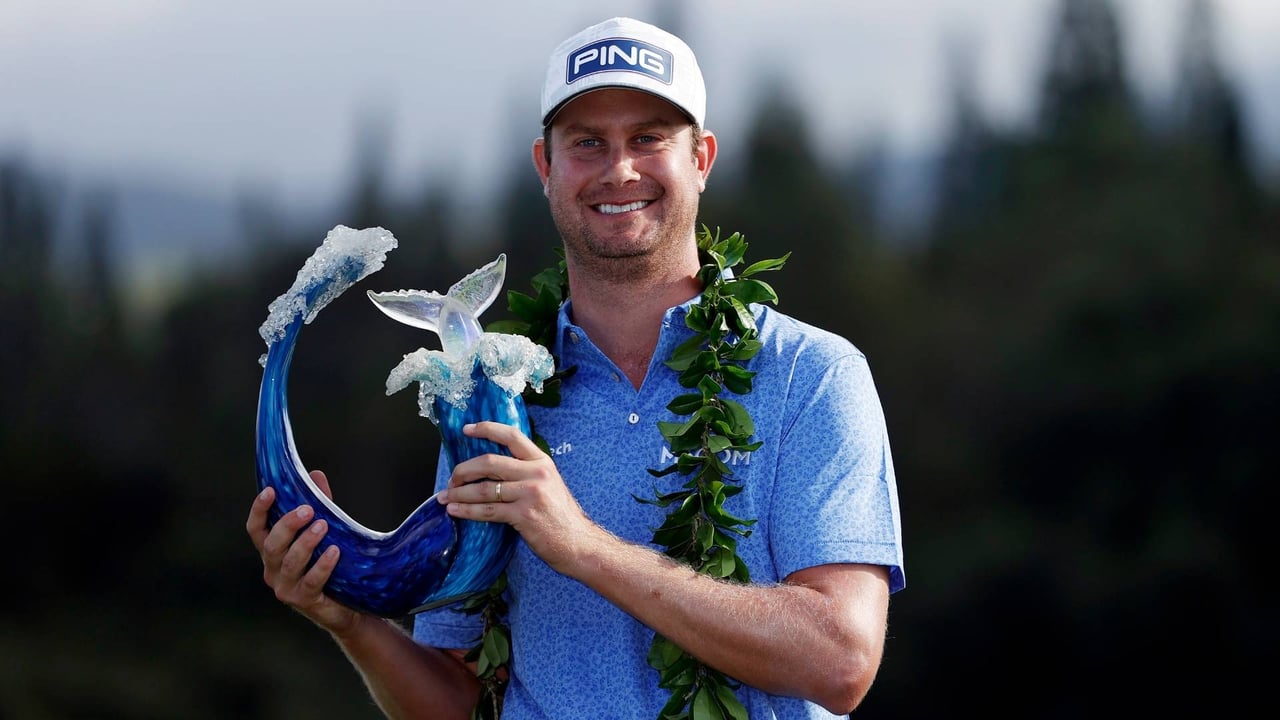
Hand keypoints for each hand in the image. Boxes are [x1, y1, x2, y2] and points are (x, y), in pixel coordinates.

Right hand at [246, 471, 361, 635]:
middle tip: (307, 509)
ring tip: (323, 526)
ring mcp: (285, 586)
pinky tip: (334, 552)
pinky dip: (322, 565)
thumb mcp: (322, 531)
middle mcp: (272, 568)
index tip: (270, 490)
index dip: (259, 510)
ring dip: (306, 543)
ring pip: (290, 562)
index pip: (255, 529)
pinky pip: (311, 581)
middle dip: (288, 524)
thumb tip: (315, 475)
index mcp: (271, 550)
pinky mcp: (303, 600)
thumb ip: (318, 505)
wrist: (342, 606)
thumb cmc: (327, 563)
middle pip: (272, 544)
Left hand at [440, 422, 606, 573]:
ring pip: (484, 489)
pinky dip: (467, 510)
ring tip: (446, 497)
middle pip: (490, 462)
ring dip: (460, 493)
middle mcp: (537, 473)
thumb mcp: (548, 484)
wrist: (578, 542)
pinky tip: (456, 510)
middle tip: (451, 478)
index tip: (466, 430)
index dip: (486, 429)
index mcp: (542, 461)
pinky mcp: (524, 515)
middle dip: (464, 470)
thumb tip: (490, 470)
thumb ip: (526, 473)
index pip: (511, 436)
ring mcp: (530, 494)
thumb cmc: (560, 516)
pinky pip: (487, 510)